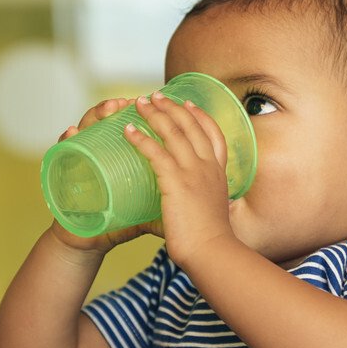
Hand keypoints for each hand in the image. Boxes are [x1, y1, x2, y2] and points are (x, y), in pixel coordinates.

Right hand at [48, 97, 158, 254]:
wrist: (89, 241)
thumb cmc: (119, 223)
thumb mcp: (150, 211)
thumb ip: (171, 202)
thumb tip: (199, 206)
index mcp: (125, 156)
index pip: (136, 126)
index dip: (149, 113)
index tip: (162, 104)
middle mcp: (104, 150)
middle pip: (112, 118)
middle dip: (124, 106)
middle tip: (134, 101)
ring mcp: (84, 157)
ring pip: (89, 126)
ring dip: (97, 114)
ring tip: (110, 108)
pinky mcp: (66, 170)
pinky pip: (65, 150)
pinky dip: (67, 139)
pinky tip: (71, 132)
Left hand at [124, 91, 233, 266]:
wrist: (211, 252)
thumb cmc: (209, 241)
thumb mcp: (211, 213)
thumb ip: (200, 204)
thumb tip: (189, 209)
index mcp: (218, 173)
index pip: (213, 135)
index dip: (200, 116)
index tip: (189, 104)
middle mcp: (208, 167)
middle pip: (191, 126)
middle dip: (172, 107)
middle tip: (156, 95)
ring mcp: (194, 172)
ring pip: (173, 133)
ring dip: (155, 114)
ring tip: (139, 103)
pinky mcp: (176, 182)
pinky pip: (155, 152)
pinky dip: (141, 139)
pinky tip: (128, 131)